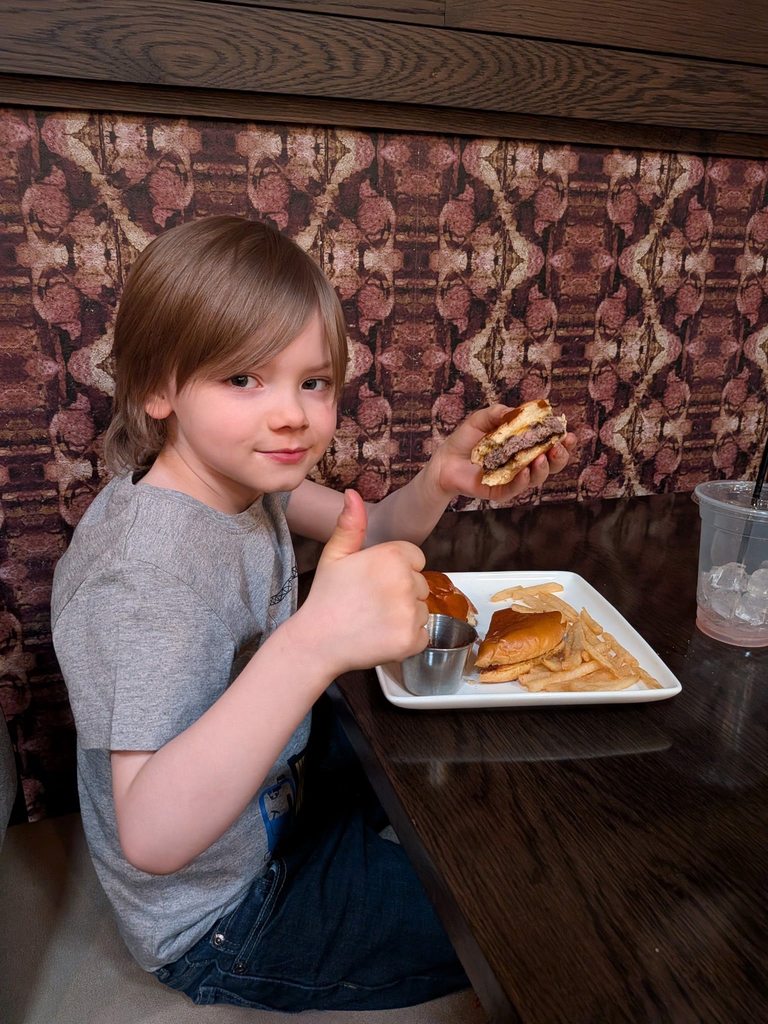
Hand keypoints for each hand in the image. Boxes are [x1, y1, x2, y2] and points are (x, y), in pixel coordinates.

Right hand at [298, 490, 429, 674]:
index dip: (396, 570)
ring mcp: (410, 613)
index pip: (415, 558)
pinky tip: (382, 635)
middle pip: (420, 584)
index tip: (375, 582)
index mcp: (391, 557)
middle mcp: (405, 582)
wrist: (316, 642)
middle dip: (402, 592)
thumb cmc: (326, 597)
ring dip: (405, 616)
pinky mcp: (412, 640)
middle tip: (371, 602)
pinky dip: (408, 638)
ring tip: (375, 620)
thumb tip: (353, 493)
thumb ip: (351, 524)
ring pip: (422, 610)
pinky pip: (423, 635)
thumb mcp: (335, 555)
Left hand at [427, 404, 576, 501]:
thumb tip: (517, 410)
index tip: (568, 433)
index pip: (549, 444)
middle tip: (559, 447)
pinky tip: (525, 471)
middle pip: (550, 464)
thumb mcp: (482, 420)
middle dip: (559, 456)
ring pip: (536, 478)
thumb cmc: (466, 439)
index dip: (562, 441)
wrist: (444, 460)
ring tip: (542, 458)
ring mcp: (513, 478)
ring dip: (543, 468)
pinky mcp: (500, 491)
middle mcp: (523, 463)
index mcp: (524, 445)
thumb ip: (499, 413)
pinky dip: (522, 480)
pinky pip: (515, 489)